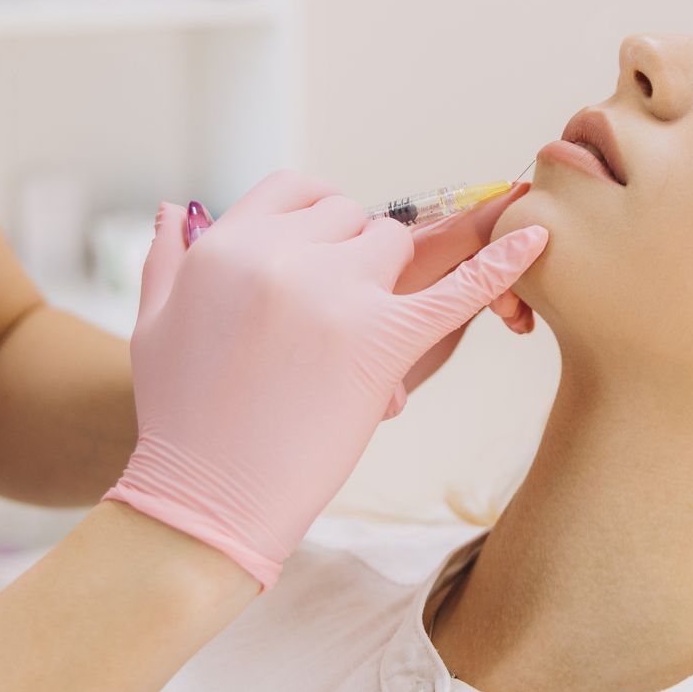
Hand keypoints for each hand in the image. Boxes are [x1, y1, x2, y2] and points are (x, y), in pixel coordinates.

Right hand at [101, 172, 547, 586]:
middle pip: (356, 222)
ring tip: (356, 350)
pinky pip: (454, 291)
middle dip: (357, 264)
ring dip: (392, 289)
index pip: (301, 191)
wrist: (202, 500)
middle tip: (340, 325)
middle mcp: (278, 255)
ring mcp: (332, 295)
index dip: (322, 221)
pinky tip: (538, 239)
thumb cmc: (180, 419)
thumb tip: (171, 207)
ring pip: (397, 248)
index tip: (327, 257)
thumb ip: (168, 258)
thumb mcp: (153, 324)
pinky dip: (499, 265)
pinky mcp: (379, 341)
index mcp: (227, 244)